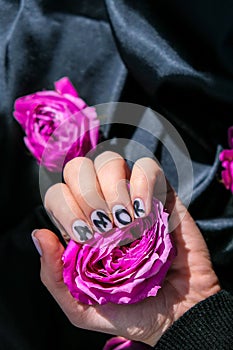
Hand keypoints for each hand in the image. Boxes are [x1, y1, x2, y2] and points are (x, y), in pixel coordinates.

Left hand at [33, 151, 220, 345]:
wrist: (179, 314)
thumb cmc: (132, 311)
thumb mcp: (82, 307)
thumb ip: (54, 276)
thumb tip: (39, 234)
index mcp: (81, 226)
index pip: (57, 193)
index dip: (65, 208)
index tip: (86, 237)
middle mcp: (103, 205)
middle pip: (78, 168)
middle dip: (87, 196)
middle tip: (106, 229)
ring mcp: (132, 195)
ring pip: (109, 160)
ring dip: (113, 190)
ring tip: (127, 222)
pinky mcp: (161, 193)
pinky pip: (147, 166)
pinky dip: (143, 184)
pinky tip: (145, 211)